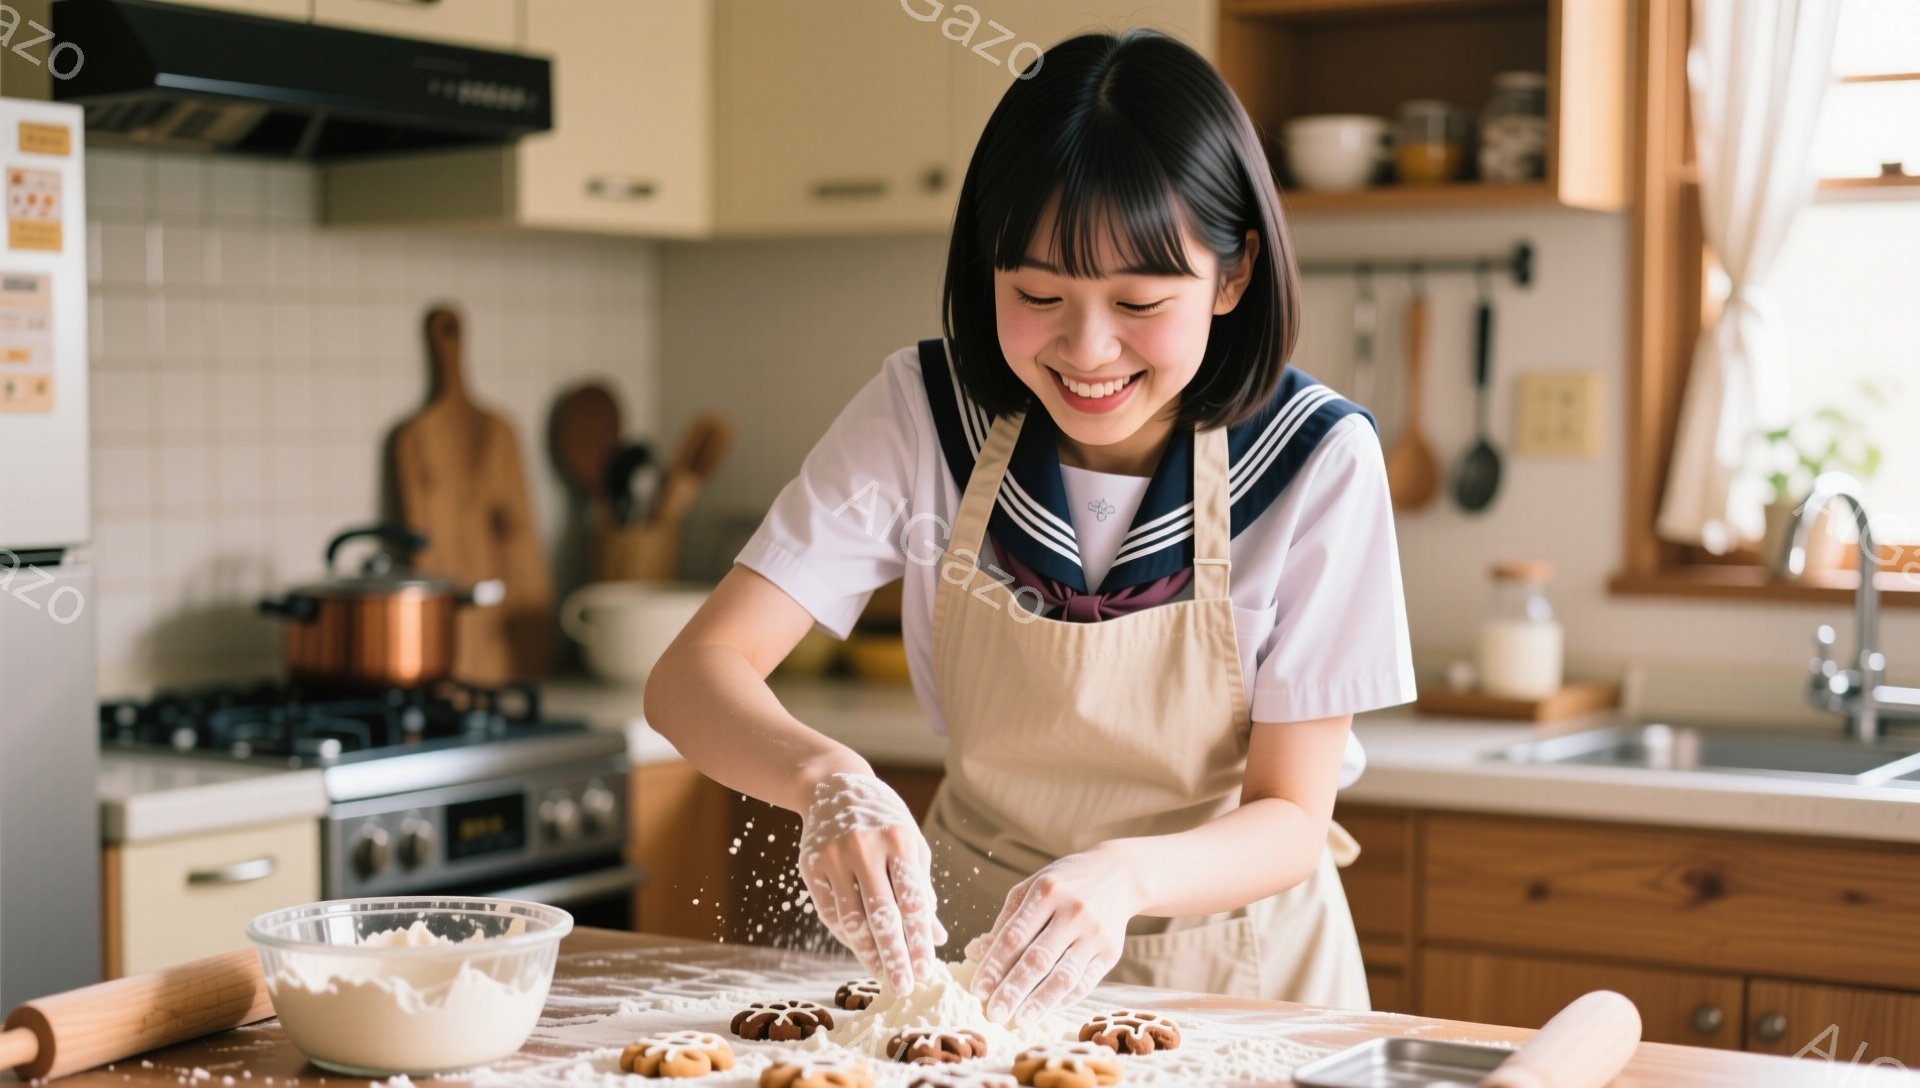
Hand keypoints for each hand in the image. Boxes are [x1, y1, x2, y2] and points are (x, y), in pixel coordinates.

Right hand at [796, 772, 946, 992]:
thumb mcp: (910, 844)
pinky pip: (830, 912)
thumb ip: (922, 889)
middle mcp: (864, 848)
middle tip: (904, 987)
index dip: (919, 941)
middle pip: (881, 916)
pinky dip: (847, 936)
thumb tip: (936, 937)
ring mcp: (833, 857)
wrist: (833, 785)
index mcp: (898, 840)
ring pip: (851, 919)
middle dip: (895, 957)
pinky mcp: (810, 865)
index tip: (927, 971)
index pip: (912, 902)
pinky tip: (862, 950)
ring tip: (883, 975)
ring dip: (868, 953)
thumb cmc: (883, 820)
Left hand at [965, 847, 1141, 1021]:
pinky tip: (1046, 1009)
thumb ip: (1006, 921)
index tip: (978, 990)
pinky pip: (1086, 982)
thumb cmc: (1066, 883)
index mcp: (1047, 891)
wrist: (1120, 874)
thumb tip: (974, 953)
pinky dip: (1064, 999)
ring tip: (1021, 1020)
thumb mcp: (1033, 888)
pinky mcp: (1111, 951)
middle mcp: (1073, 911)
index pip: (1015, 935)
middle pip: (1038, 959)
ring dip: (1040, 1002)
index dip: (994, 965)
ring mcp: (1095, 933)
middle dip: (1013, 990)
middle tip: (994, 1014)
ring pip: (1064, 975)